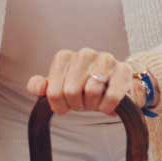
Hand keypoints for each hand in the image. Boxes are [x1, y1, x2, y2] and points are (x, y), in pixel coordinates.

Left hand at [26, 48, 145, 116]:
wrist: (114, 83)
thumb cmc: (82, 86)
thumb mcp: (59, 86)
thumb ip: (41, 87)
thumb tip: (38, 88)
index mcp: (64, 57)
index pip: (53, 91)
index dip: (60, 105)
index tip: (67, 105)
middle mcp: (84, 54)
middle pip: (71, 92)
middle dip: (77, 105)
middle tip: (83, 104)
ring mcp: (105, 59)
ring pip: (92, 92)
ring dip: (93, 106)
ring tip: (95, 102)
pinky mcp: (123, 70)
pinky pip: (112, 96)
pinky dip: (108, 107)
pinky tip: (107, 106)